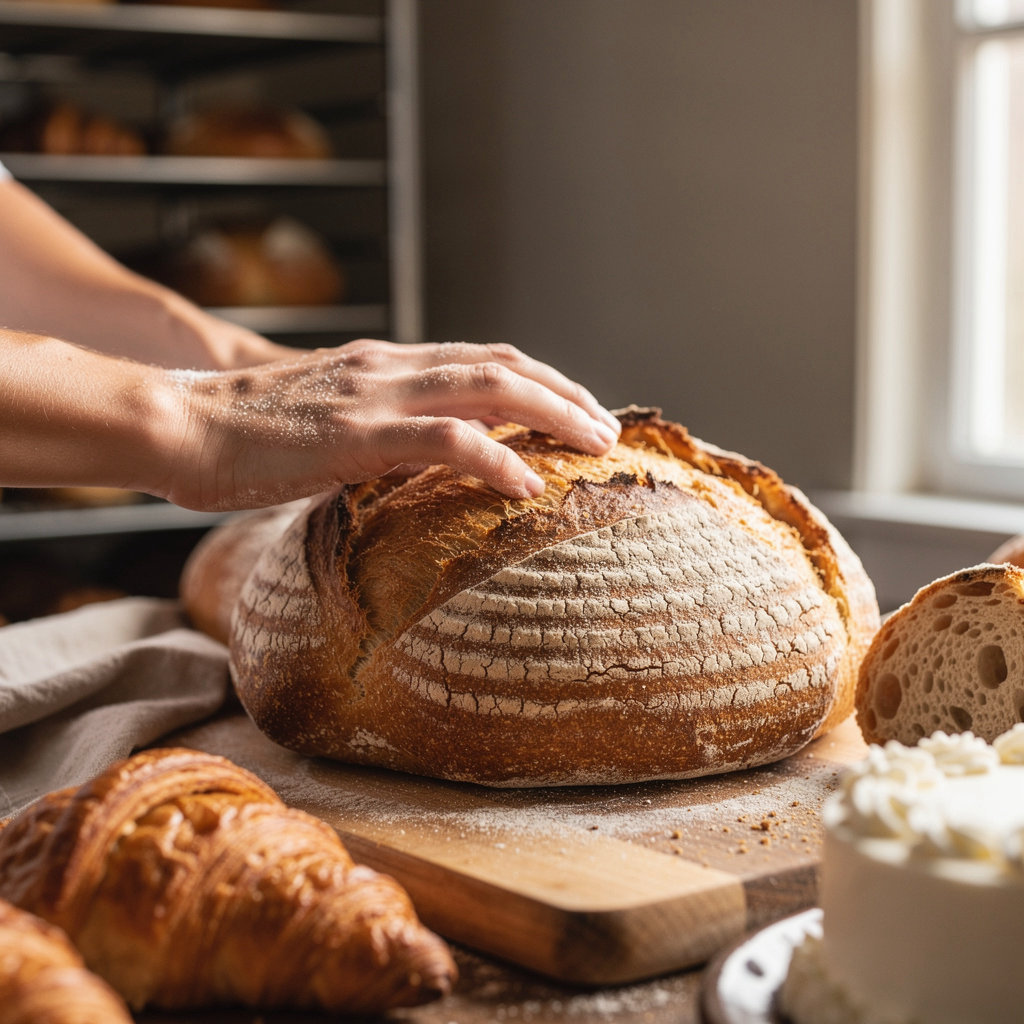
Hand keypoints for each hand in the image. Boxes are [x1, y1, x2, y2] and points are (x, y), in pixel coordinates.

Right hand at [162, 339, 620, 509]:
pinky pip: (444, 440)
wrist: (179, 424)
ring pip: (489, 388)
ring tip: (596, 445)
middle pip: (503, 365)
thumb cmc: (244, 436)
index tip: (576, 410)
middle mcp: (391, 367)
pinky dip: (495, 459)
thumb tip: (420, 466)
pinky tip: (528, 485)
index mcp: (386, 365)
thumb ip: (379, 434)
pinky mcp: (356, 433)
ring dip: (553, 414)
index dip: (539, 381)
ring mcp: (376, 394)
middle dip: (565, 393)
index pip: (482, 360)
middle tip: (607, 428)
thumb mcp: (328, 425)